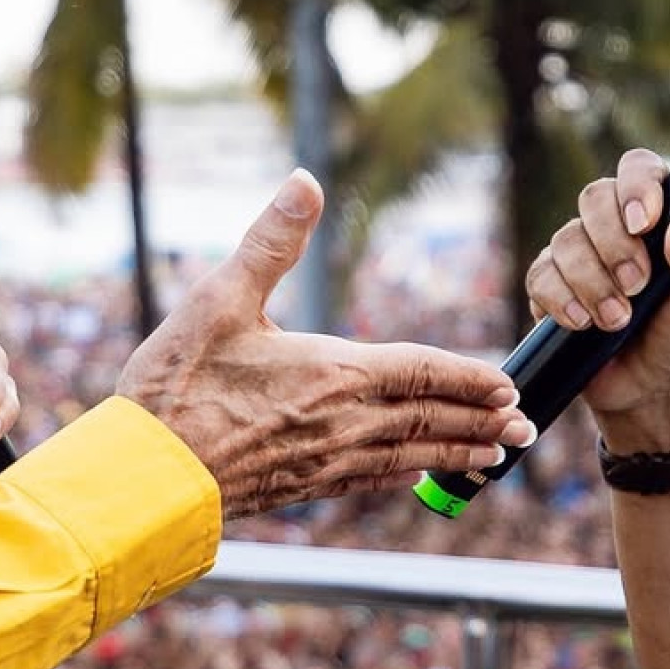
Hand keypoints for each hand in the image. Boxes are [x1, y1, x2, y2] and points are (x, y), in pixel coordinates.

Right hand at [116, 170, 533, 519]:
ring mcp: (325, 461)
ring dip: (457, 453)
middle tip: (527, 425)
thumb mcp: (218, 299)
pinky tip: (418, 476)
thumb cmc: (174, 385)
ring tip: (497, 456)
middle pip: (429, 419)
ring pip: (409, 456)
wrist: (142, 476)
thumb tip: (304, 181)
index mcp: (332, 372)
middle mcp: (342, 422)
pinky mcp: (302, 487)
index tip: (507, 382)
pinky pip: (372, 481)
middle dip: (481, 420)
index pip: (420, 371)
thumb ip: (270, 242)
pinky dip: (408, 476)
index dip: (467, 376)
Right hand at [525, 150, 669, 450]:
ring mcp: (579, 254)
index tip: (646, 223)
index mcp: (659, 215)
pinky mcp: (550, 286)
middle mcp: (615, 226)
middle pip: (594, 197)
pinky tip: (583, 324)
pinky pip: (540, 275)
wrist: (651, 392)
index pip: (638, 168)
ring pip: (565, 239)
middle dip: (614, 244)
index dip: (636, 186)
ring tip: (617, 320)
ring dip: (592, 282)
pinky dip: (561, 300)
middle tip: (637, 286)